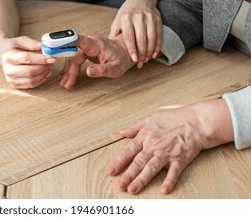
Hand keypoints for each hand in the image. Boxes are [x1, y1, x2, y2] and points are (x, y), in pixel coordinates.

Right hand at [0, 36, 55, 88]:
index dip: (41, 59)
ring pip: (31, 80)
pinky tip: (44, 73)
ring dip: (43, 74)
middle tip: (51, 62)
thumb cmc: (13, 47)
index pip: (26, 58)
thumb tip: (45, 48)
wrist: (3, 54)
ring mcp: (10, 79)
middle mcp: (8, 69)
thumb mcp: (21, 40)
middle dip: (43, 67)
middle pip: (30, 71)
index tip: (51, 58)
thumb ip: (33, 44)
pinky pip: (31, 85)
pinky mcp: (14, 85)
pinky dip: (40, 80)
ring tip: (49, 67)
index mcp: (8, 56)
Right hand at [59, 35, 134, 88]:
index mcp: (95, 44)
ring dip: (68, 71)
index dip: (65, 42)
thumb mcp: (115, 68)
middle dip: (68, 70)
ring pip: (71, 58)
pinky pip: (74, 59)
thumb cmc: (122, 59)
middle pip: (72, 55)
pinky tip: (65, 76)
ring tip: (66, 84)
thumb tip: (88, 72)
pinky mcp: (85, 51)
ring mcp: (85, 47)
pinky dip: (70, 68)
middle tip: (66, 84)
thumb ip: (102, 70)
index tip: (54, 45)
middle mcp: (88, 43)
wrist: (126, 52)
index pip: (77, 41)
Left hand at [107, 99, 233, 194]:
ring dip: (142, 179)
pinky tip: (164, 189)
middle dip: (127, 175)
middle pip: (138, 162)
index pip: (128, 151)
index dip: (119, 162)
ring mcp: (167, 153)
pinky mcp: (180, 158)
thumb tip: (122, 131)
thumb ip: (135, 126)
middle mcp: (154, 146)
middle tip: (120, 185)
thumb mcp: (151, 118)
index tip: (111, 171)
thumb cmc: (174, 118)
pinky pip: (174, 171)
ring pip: (151, 168)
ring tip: (133, 189)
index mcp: (145, 136)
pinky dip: (169, 180)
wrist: (196, 121)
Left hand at [109, 0, 161, 67]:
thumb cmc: (126, 15)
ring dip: (149, 51)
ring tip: (146, 60)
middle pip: (141, 39)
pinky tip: (153, 54)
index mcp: (126, 18)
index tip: (134, 60)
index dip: (132, 50)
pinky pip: (159, 35)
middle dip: (141, 53)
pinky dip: (157, 46)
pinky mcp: (157, 18)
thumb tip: (108, 51)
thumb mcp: (117, 22)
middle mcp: (138, 17)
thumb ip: (114, 36)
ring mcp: (149, 17)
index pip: (130, 37)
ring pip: (151, 38)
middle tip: (140, 63)